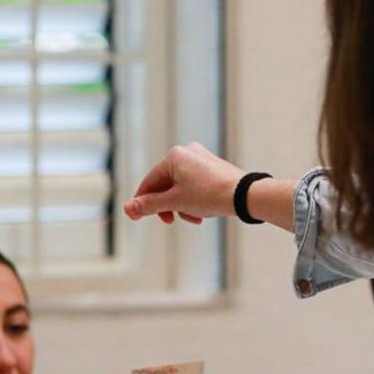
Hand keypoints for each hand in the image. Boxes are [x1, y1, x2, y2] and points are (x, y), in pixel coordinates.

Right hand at [123, 142, 244, 224]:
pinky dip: (194, 200)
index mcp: (174, 156)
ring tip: (193, 218)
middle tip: (170, 221)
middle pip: (166, 184)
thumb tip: (128, 208)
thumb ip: (150, 205)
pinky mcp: (214, 167)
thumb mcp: (175, 202)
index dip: (142, 201)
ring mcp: (202, 159)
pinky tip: (202, 213)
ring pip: (181, 187)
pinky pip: (195, 185)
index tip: (135, 217)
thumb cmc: (209, 196)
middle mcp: (187, 152)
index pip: (150, 182)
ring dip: (182, 206)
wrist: (244, 195)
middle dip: (168, 206)